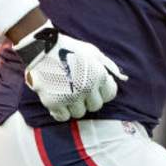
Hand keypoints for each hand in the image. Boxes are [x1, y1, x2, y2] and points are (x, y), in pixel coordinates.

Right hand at [14, 23, 128, 121]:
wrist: (41, 48)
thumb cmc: (69, 48)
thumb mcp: (92, 52)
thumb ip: (108, 65)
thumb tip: (124, 78)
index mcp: (98, 75)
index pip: (109, 95)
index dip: (101, 91)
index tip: (93, 86)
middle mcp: (87, 88)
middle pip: (95, 106)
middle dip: (88, 99)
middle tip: (77, 89)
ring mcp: (71, 96)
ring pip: (79, 113)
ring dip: (74, 106)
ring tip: (66, 92)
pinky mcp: (54, 102)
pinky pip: (63, 117)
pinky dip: (61, 111)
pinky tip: (58, 100)